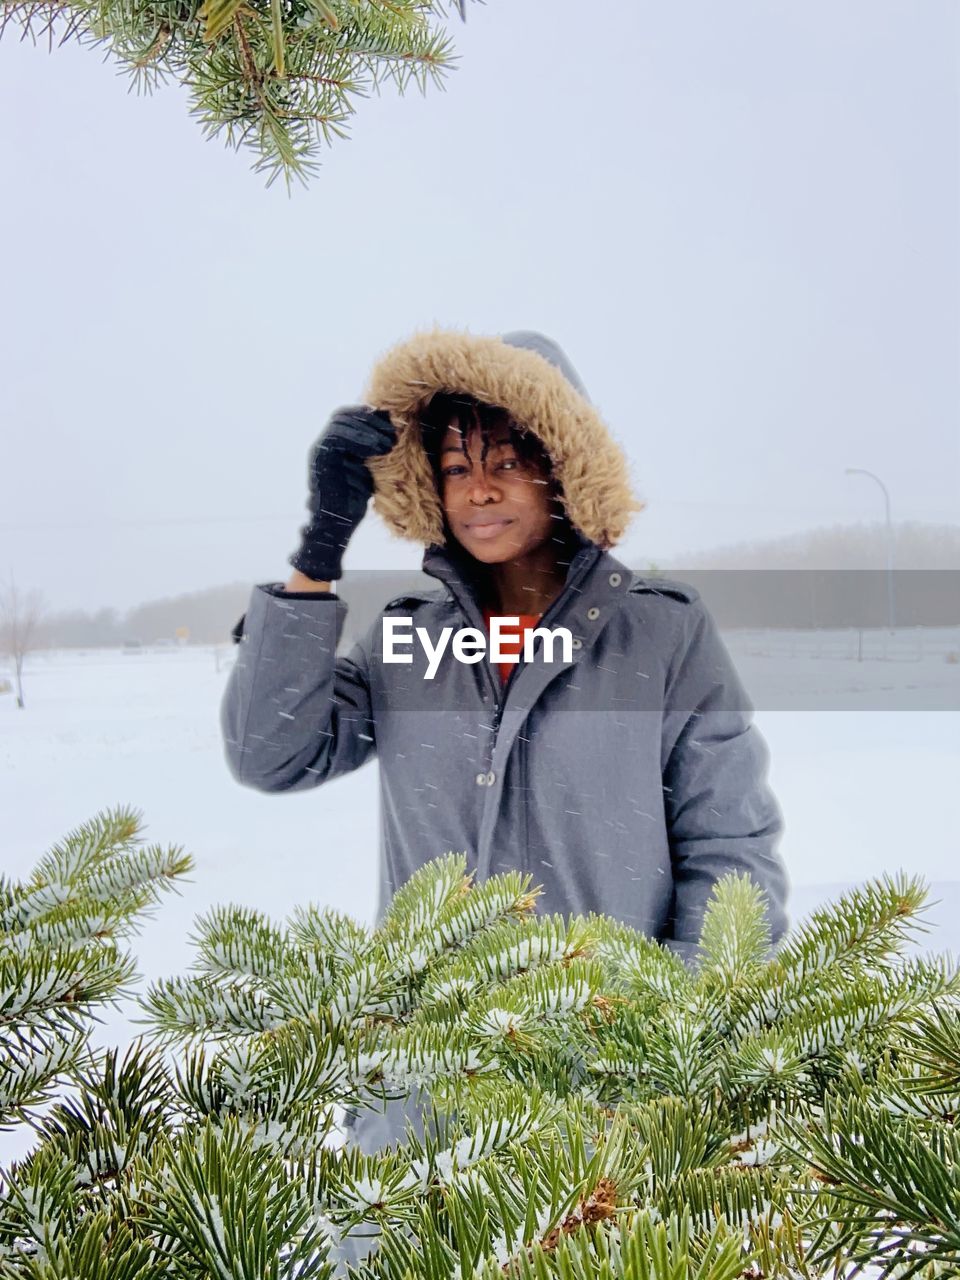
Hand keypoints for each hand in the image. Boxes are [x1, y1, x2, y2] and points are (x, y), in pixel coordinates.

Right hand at [288, 405, 396, 581]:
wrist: (337, 521)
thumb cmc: (355, 496)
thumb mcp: (369, 466)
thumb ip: (374, 448)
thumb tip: (394, 430)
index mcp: (335, 441)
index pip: (349, 415)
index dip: (369, 414)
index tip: (393, 422)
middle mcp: (325, 442)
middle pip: (343, 415)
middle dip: (371, 420)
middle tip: (393, 432)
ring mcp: (320, 448)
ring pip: (340, 424)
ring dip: (368, 430)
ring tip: (389, 442)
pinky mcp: (319, 458)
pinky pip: (337, 439)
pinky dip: (359, 439)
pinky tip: (378, 449)